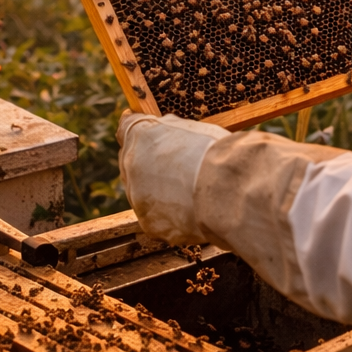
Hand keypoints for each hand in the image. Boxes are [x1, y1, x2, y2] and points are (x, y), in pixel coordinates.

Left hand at [117, 112, 227, 243]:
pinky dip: (172, 218)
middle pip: (133, 165)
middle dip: (152, 167)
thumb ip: (170, 129)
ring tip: (193, 193)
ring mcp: (137, 197)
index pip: (126, 130)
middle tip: (180, 170)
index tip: (147, 136)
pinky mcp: (149, 224)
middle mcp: (131, 165)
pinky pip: (158, 219)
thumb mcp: (191, 128)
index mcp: (140, 135)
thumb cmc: (216, 153)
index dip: (139, 135)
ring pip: (144, 194)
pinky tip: (193, 211)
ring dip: (162, 193)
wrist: (225, 188)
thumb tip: (163, 126)